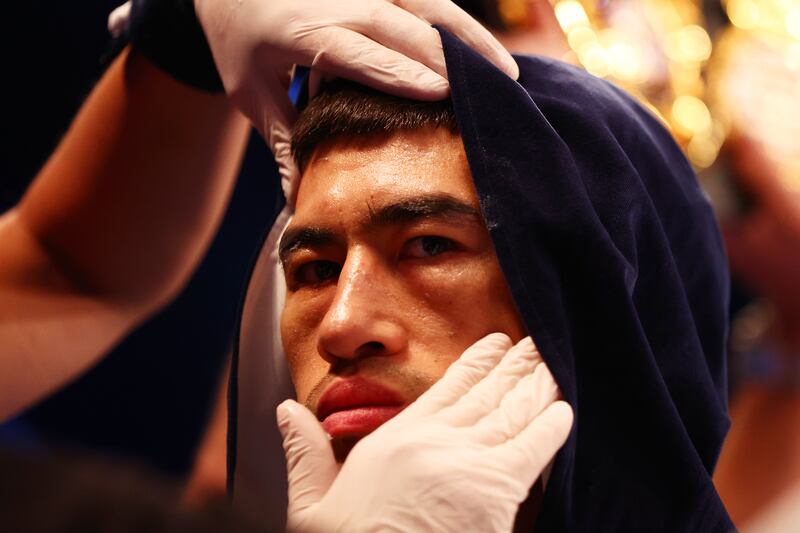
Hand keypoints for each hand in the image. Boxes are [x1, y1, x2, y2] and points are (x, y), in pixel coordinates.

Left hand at [193, 0, 518, 199]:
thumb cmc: (238, 40)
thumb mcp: (250, 93)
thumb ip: (284, 143)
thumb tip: (298, 202)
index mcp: (303, 31)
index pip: (362, 52)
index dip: (403, 72)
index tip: (443, 91)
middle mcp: (337, 0)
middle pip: (404, 27)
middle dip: (453, 59)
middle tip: (497, 95)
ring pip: (426, 4)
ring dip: (470, 37)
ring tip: (507, 73)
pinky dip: (456, 20)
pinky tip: (483, 45)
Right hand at [277, 333, 572, 532]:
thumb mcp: (312, 504)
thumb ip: (306, 452)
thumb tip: (287, 410)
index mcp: (396, 439)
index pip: (447, 389)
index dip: (476, 362)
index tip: (496, 343)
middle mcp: (434, 441)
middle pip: (487, 392)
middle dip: (516, 365)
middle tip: (538, 343)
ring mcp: (467, 461)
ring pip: (514, 411)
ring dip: (538, 385)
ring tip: (554, 361)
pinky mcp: (495, 490)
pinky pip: (533, 446)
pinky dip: (551, 425)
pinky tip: (564, 408)